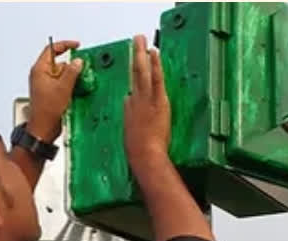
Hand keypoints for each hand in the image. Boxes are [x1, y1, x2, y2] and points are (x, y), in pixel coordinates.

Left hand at [26, 39, 82, 142]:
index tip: (76, 46)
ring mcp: (46, 84)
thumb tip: (77, 62)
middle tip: (83, 70)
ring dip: (73, 78)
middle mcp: (41, 75)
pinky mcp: (51, 92)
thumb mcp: (63, 87)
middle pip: (59, 63)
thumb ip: (72, 72)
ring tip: (79, 85)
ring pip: (62, 74)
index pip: (51, 50)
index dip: (64, 45)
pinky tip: (76, 92)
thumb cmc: (47, 109)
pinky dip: (71, 86)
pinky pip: (63, 84)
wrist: (44, 127)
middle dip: (72, 67)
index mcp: (40, 70)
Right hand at [123, 34, 171, 170]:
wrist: (144, 154)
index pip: (133, 89)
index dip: (136, 77)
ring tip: (141, 39)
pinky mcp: (157, 101)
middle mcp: (134, 99)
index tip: (137, 63)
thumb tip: (133, 112)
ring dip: (141, 53)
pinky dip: (155, 65)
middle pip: (134, 73)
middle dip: (135, 55)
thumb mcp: (132, 134)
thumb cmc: (139, 150)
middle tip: (136, 40)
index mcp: (129, 108)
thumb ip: (134, 121)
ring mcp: (145, 99)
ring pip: (141, 72)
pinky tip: (154, 54)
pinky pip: (156, 79)